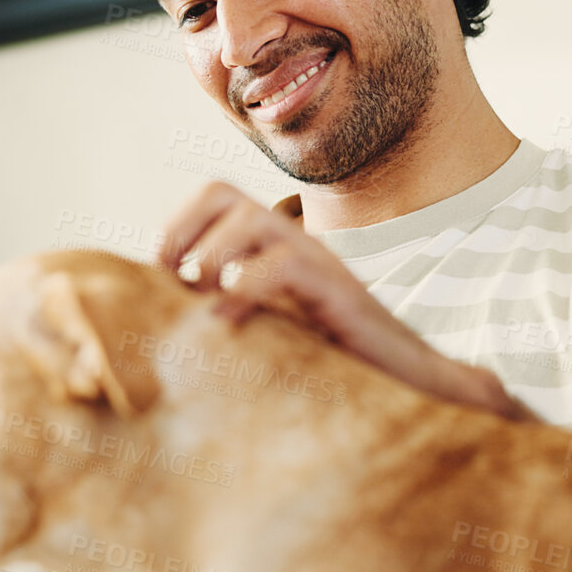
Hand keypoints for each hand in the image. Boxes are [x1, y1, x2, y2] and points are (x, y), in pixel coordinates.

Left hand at [157, 181, 534, 420]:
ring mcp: (317, 261)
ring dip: (213, 256)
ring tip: (206, 296)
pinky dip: (247, 286)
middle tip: (178, 282)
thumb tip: (167, 326)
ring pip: (252, 218)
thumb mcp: (272, 329)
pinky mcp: (338, 291)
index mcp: (270, 246)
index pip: (214, 197)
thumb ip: (230, 313)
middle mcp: (291, 242)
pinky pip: (284, 264)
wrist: (409, 379)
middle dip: (184, 232)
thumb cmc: (334, 360)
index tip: (162, 276)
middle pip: (222, 192)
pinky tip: (233, 319)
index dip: (176, 228)